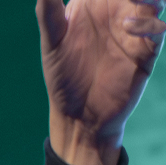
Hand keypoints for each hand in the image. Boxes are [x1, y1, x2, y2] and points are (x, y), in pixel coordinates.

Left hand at [39, 0, 163, 164]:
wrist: (80, 116)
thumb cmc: (62, 77)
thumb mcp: (52, 42)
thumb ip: (48, 12)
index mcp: (92, 5)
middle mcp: (116, 13)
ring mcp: (134, 30)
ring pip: (153, 2)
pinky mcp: (147, 50)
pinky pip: (157, 29)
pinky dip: (148, 24)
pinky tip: (128, 27)